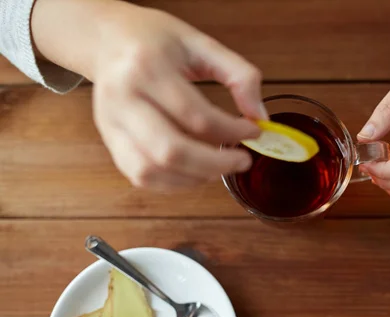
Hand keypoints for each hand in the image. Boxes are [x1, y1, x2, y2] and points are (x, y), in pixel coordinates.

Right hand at [32, 0, 266, 189]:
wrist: (106, 39)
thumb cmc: (155, 39)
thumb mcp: (201, 42)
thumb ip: (238, 75)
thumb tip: (260, 117)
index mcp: (147, 67)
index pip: (197, 115)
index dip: (232, 131)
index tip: (255, 131)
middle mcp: (122, 99)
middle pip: (171, 151)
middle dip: (216, 164)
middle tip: (242, 160)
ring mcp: (110, 124)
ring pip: (152, 171)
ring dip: (194, 177)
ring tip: (219, 165)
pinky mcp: (109, 141)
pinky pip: (141, 176)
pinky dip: (173, 182)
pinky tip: (195, 171)